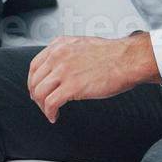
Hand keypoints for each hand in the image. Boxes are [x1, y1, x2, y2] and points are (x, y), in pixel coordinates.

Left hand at [27, 33, 159, 122]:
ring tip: (49, 112)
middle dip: (36, 95)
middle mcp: (58, 56)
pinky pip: (51, 103)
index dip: (33, 80)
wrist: (128, 59)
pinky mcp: (72, 87)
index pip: (35, 65)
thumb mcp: (83, 45)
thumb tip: (62, 68)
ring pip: (39, 92)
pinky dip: (49, 113)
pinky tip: (54, 116)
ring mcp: (64, 71)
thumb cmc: (113, 54)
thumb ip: (69, 54)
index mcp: (60, 45)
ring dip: (42, 106)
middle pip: (35, 80)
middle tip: (41, 104)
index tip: (35, 89)